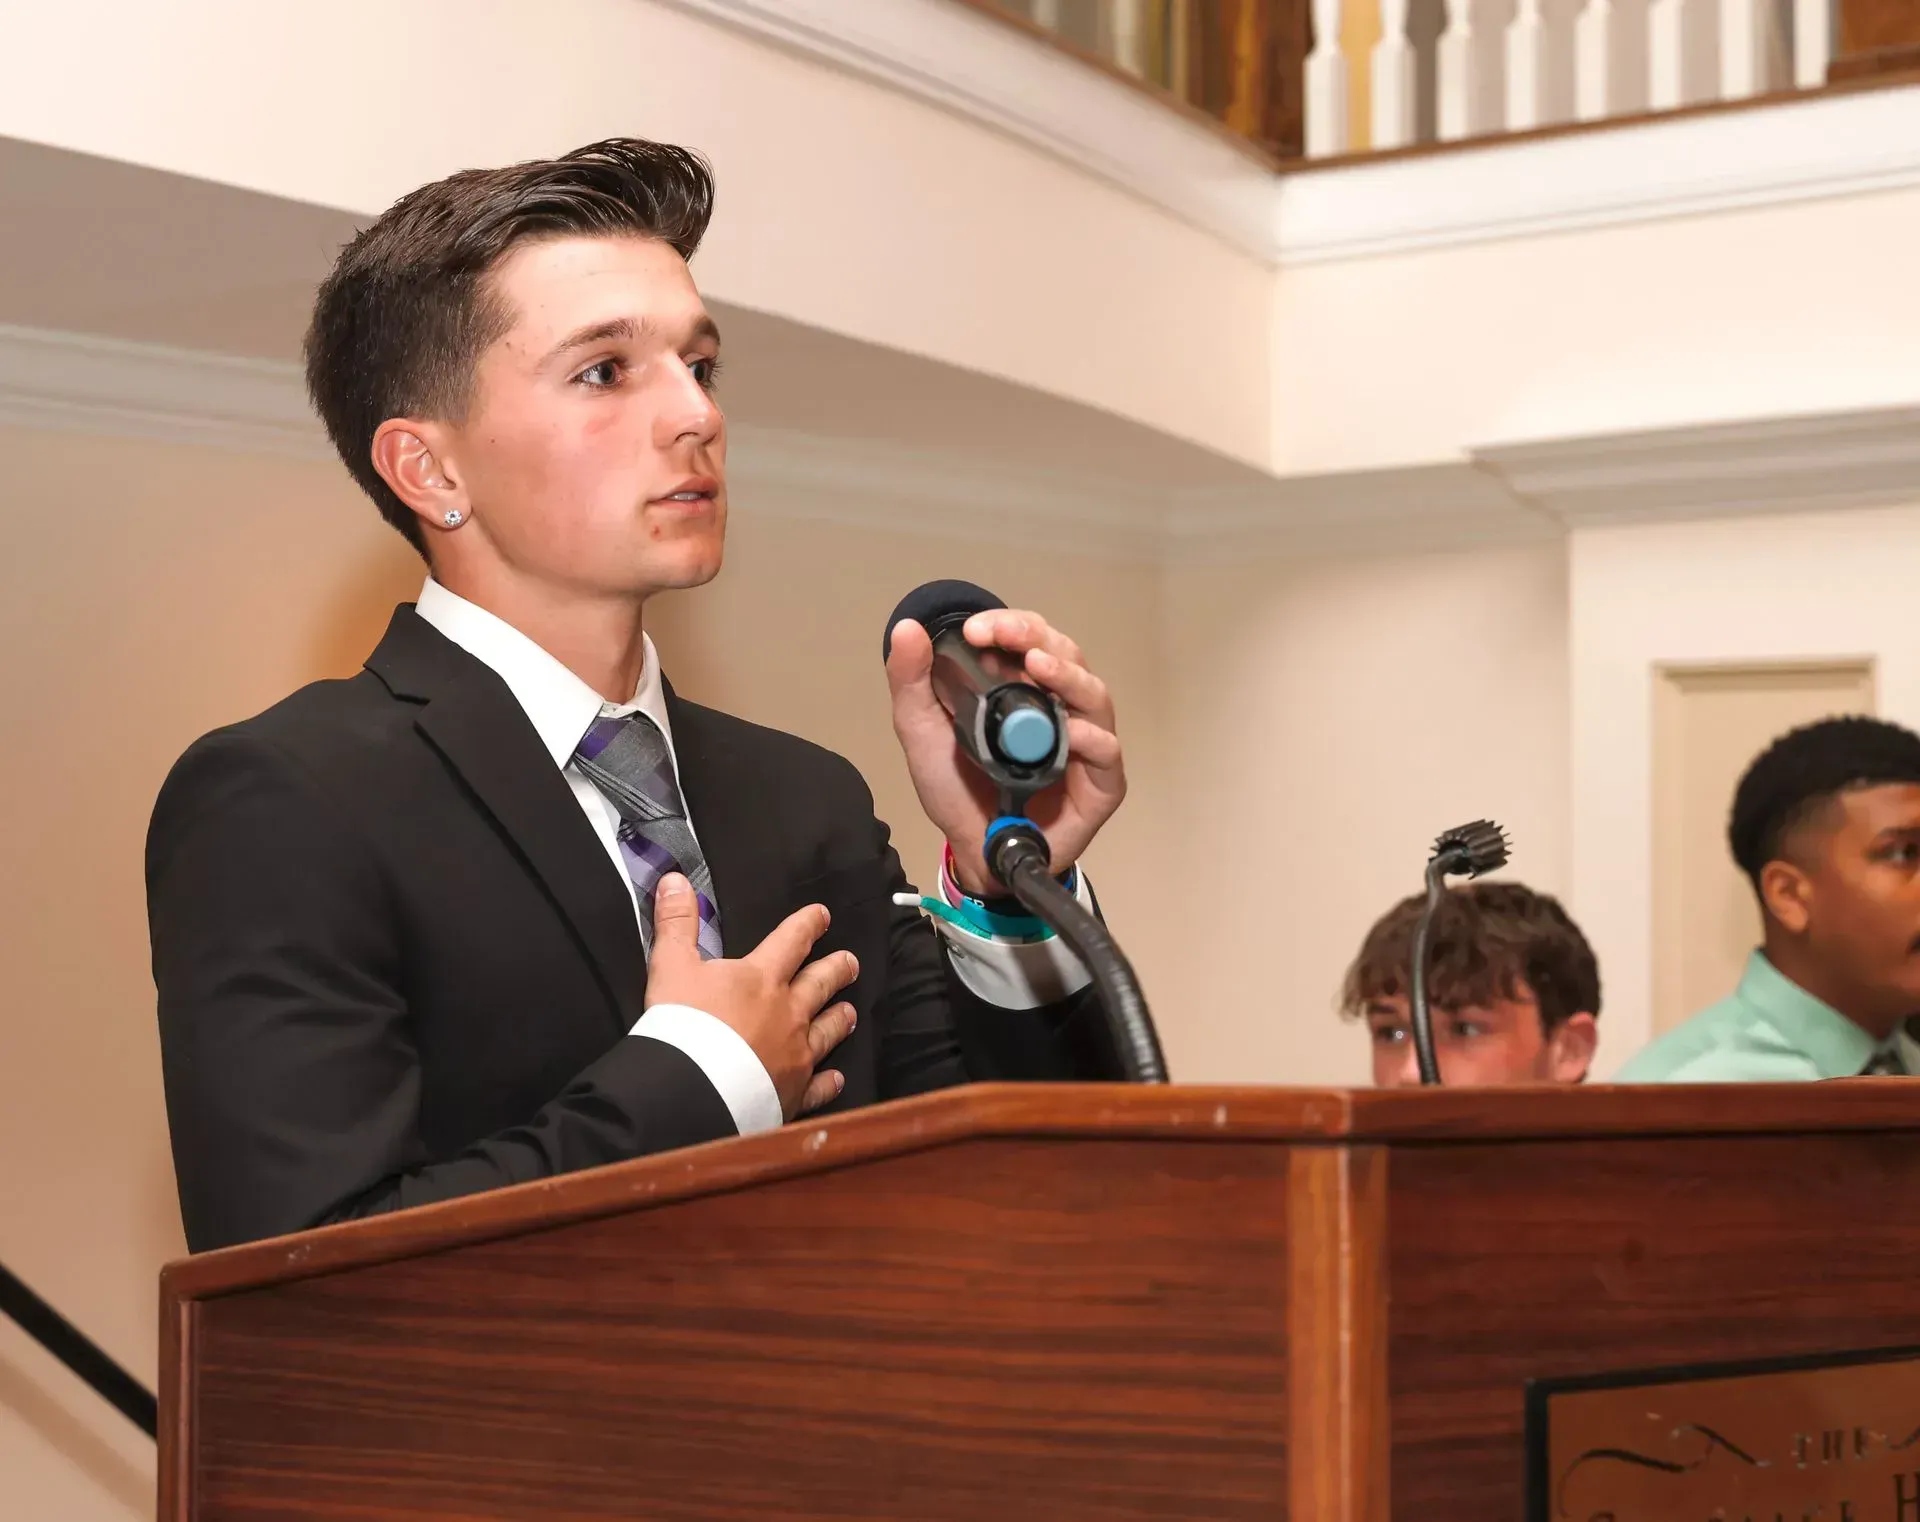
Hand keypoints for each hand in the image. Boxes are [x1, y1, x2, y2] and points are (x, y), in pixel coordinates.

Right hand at [645, 874, 858, 1118]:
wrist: (693, 1089)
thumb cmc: (683, 1024)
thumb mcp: (671, 966)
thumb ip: (676, 923)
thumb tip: (675, 879)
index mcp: (761, 978)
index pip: (791, 941)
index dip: (807, 925)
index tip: (823, 915)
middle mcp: (787, 1013)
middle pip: (819, 985)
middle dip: (836, 970)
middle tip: (851, 963)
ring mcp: (795, 1054)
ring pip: (826, 1031)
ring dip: (838, 1019)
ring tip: (850, 1012)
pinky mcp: (793, 1091)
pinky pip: (818, 1085)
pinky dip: (828, 1080)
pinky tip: (836, 1078)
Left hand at [885, 608, 1125, 899]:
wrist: (972, 852)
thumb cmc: (955, 790)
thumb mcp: (922, 731)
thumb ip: (911, 682)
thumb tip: (907, 628)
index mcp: (1022, 687)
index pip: (1028, 639)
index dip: (1009, 625)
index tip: (977, 631)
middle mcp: (1059, 706)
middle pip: (1066, 655)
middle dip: (1037, 637)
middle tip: (1005, 636)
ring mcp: (1085, 742)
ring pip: (1094, 694)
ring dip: (1068, 675)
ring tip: (1039, 666)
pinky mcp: (1102, 782)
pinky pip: (1106, 750)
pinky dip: (1089, 737)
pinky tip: (1068, 731)